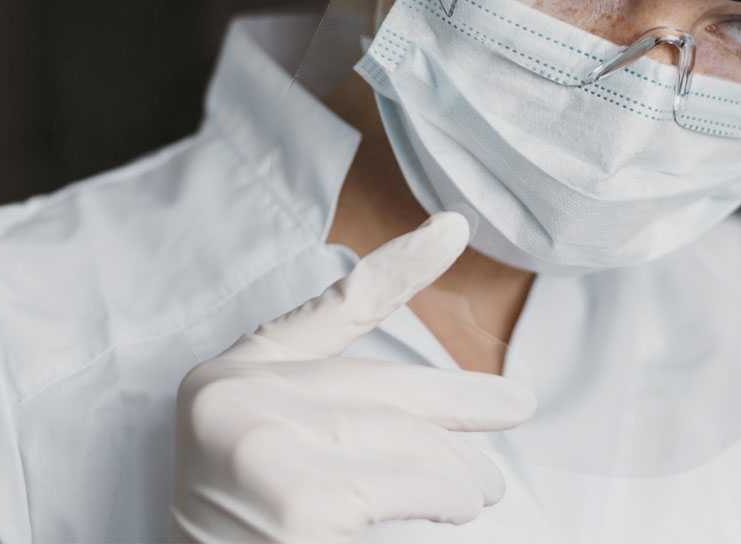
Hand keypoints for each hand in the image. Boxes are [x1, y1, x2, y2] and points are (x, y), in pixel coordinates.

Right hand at [169, 212, 536, 542]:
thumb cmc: (238, 532)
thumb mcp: (260, 449)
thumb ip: (324, 405)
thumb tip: (435, 418)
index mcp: (225, 381)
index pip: (327, 311)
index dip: (398, 268)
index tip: (453, 228)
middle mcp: (235, 404)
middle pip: (385, 393)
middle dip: (460, 402)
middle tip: (515, 404)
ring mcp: (265, 452)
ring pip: (411, 443)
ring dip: (459, 475)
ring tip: (478, 492)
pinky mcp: (302, 510)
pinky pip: (412, 491)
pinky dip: (444, 500)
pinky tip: (458, 507)